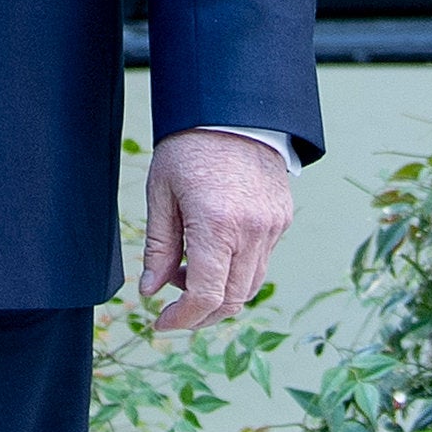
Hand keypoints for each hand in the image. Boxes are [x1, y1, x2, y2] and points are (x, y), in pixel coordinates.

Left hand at [138, 130, 294, 332]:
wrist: (233, 108)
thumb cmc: (189, 145)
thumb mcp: (161, 193)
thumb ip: (159, 247)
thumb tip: (150, 291)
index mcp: (217, 226)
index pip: (205, 296)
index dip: (182, 319)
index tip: (162, 323)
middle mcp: (252, 232)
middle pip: (231, 300)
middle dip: (201, 314)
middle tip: (173, 308)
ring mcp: (272, 227)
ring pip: (250, 285)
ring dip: (220, 294)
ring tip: (189, 272)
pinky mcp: (281, 219)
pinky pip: (262, 261)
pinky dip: (237, 271)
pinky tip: (213, 253)